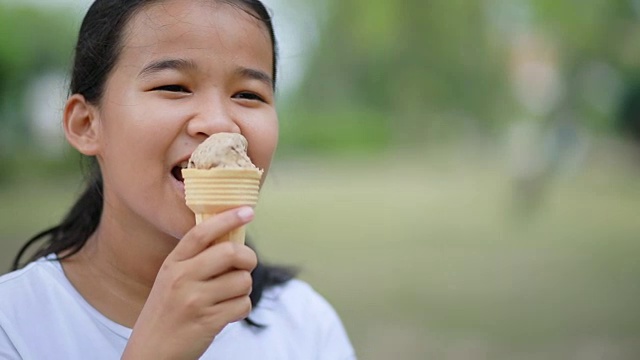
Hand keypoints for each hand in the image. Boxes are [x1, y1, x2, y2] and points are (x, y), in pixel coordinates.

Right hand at [122, 207, 257, 359]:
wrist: (151, 352)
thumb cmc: (166, 313)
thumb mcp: (170, 279)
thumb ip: (195, 260)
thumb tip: (233, 241)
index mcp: (173, 263)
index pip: (202, 231)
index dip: (227, 218)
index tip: (247, 211)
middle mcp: (182, 278)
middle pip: (231, 253)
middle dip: (248, 259)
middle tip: (244, 266)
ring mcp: (195, 300)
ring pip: (243, 281)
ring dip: (243, 289)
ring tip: (227, 296)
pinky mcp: (208, 321)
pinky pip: (243, 305)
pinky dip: (241, 308)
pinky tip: (226, 313)